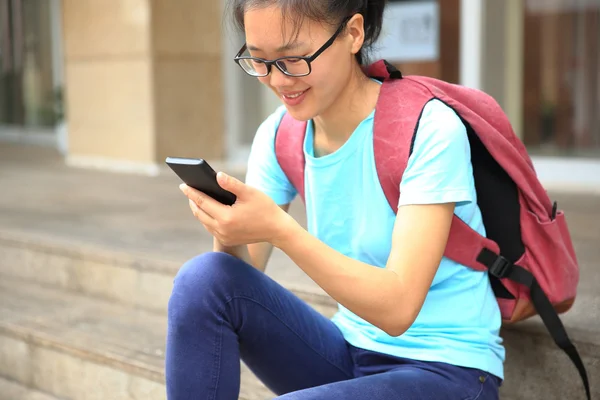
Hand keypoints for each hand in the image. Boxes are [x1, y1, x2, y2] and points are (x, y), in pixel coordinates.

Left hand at [179, 172, 293, 246]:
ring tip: (195, 198)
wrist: (277, 229)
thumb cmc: (265, 208)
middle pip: (200, 213)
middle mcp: (222, 229)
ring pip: (204, 222)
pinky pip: (211, 228)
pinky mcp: (227, 240)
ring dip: (198, 210)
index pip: (202, 202)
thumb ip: (232, 184)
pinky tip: (207, 209)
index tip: (183, 185)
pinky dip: (207, 218)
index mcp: (226, 217)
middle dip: (192, 201)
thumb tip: (216, 175)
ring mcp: (224, 237)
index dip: (191, 192)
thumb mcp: (249, 192)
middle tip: (187, 189)